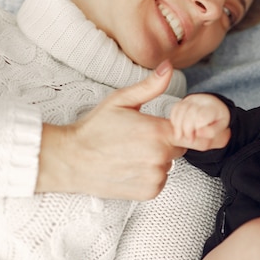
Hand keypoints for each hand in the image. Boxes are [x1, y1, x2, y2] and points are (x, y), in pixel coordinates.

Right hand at [36, 60, 184, 199]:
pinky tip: (129, 167)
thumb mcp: (121, 101)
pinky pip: (159, 180)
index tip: (160, 127)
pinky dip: (149, 176)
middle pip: (179, 148)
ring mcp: (155, 176)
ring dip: (156, 160)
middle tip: (137, 139)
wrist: (70, 160)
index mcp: (157, 132)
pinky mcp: (149, 192)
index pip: (189, 130)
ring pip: (169, 165)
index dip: (176, 128)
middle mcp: (160, 156)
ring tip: (130, 154)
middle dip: (164, 142)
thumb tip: (169, 67)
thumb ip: (150, 86)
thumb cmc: (94, 129)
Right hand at [169, 93, 230, 150]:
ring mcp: (192, 99)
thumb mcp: (220, 128)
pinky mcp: (185, 100)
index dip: (195, 128)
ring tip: (180, 137)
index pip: (201, 116)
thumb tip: (198, 133)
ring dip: (178, 125)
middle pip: (189, 112)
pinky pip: (175, 108)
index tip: (195, 138)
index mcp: (214, 108)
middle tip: (189, 140)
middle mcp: (202, 101)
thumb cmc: (217, 120)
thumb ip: (211, 132)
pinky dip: (174, 120)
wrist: (215, 107)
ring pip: (180, 109)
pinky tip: (177, 129)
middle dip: (186, 129)